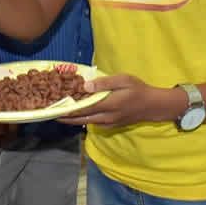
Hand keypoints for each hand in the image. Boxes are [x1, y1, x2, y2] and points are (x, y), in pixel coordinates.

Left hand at [58, 74, 182, 127]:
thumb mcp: (123, 80)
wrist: (153, 106)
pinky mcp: (111, 125)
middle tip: (52, 113)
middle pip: (81, 118)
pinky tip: (79, 115)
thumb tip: (86, 86)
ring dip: (74, 119)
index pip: (83, 107)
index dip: (68, 108)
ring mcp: (109, 123)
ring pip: (87, 122)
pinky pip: (94, 123)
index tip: (55, 106)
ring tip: (62, 113)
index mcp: (108, 105)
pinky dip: (84, 119)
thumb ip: (104, 83)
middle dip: (66, 117)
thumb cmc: (139, 89)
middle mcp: (106, 117)